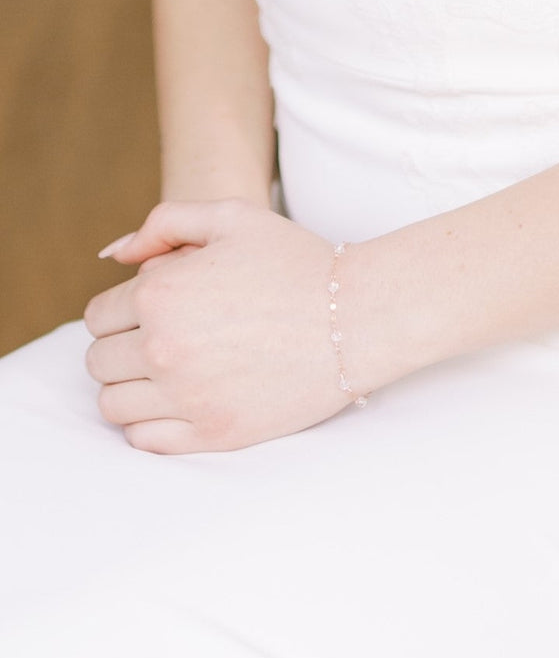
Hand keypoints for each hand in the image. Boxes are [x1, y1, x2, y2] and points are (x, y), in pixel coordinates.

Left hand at [84, 200, 354, 453]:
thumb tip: (114, 256)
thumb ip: (164, 223)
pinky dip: (150, 423)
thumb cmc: (299, 263)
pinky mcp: (214, 432)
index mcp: (160, 294)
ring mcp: (189, 396)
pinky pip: (144, 439)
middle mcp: (164, 348)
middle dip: (126, 347)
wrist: (360, 318)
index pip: (98, 317)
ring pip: (113, 405)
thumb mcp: (234, 217)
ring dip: (134, 387)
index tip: (162, 310)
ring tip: (174, 371)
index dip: (127, 310)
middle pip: (100, 363)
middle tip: (172, 338)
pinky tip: (183, 400)